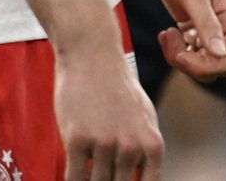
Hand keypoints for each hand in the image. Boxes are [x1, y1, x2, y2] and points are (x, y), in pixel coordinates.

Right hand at [52, 43, 162, 180]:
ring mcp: (105, 144)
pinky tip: (73, 178)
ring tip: (87, 177)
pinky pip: (74, 178)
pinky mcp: (78, 140)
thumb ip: (146, 148)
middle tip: (102, 178)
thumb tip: (143, 175)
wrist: (93, 55)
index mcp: (152, 143)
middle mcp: (131, 147)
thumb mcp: (145, 116)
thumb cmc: (117, 86)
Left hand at [143, 0, 225, 80]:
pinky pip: (192, 55)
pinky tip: (167, 32)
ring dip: (180, 57)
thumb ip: (207, 24)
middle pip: (215, 69)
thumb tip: (220, 55)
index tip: (180, 53)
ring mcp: (213, 30)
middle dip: (189, 63)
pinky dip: (177, 51)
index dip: (204, 67)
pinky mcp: (198, 30)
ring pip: (202, 65)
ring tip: (167, 34)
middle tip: (169, 39)